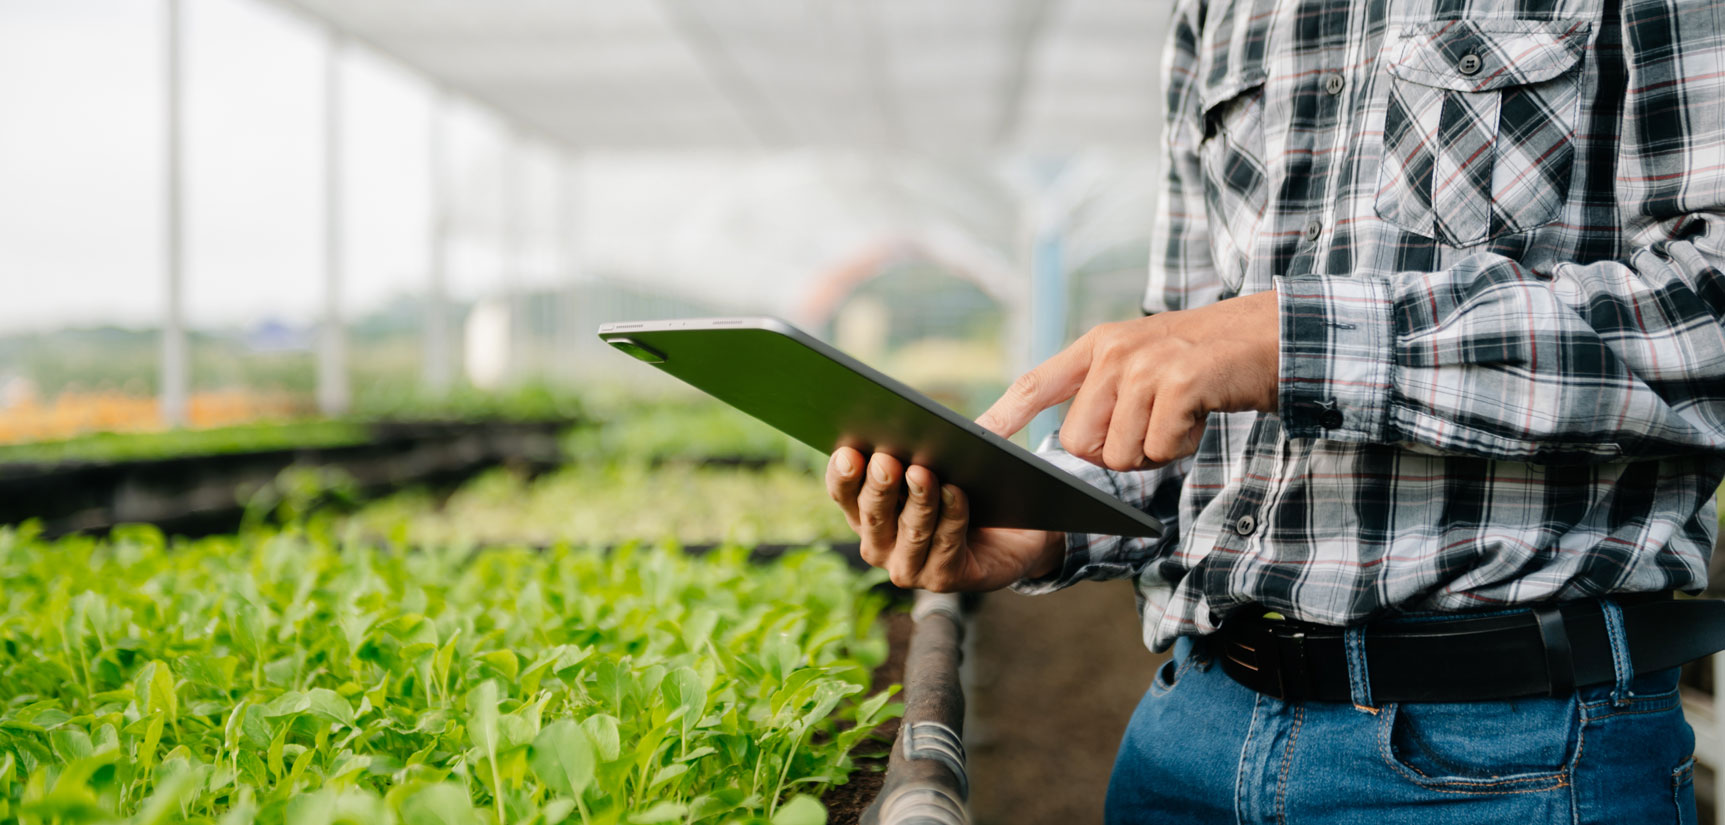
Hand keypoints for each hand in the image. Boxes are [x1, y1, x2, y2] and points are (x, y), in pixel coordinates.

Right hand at [825, 445, 1063, 591]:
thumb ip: (929, 446)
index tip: (849, 451)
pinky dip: (952, 516)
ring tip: (923, 472)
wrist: (1013, 535)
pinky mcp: (942, 579)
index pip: (843, 492)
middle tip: (886, 460)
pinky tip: (956, 493)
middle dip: (880, 486)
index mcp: (866, 512)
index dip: (842, 474)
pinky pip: (946, 545)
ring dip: (918, 501)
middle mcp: (879, 545)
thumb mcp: (942, 462)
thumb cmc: (968, 490)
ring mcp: (908, 567)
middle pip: (873, 515)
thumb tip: (926, 425)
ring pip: (910, 531)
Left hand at [976, 290, 1279, 470]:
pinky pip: (1159, 448)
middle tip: (1151, 426)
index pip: (1036, 383)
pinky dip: (1182, 445)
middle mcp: (1114, 352)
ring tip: (1178, 416)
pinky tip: (1198, 416)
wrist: (1269, 337)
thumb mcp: (1143, 363)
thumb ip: (1103, 392)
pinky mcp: (1179, 383)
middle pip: (1080, 442)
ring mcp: (1146, 365)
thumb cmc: (1204, 363)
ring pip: (1119, 453)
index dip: (1003, 414)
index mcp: (1098, 346)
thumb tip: (1072, 445)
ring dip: (1153, 451)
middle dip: (1115, 453)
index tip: (976, 438)